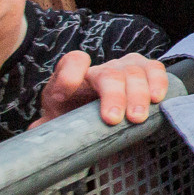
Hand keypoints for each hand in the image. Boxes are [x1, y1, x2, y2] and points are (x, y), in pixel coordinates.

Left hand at [36, 51, 167, 127]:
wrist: (97, 116)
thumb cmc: (76, 119)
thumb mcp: (57, 123)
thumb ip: (46, 128)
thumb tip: (35, 132)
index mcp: (72, 78)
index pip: (72, 62)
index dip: (68, 75)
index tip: (61, 96)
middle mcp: (100, 70)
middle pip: (109, 73)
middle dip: (113, 95)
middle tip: (114, 120)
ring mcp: (125, 67)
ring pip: (134, 71)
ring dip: (137, 94)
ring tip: (137, 118)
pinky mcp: (146, 71)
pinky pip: (155, 69)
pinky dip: (158, 82)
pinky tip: (157, 99)